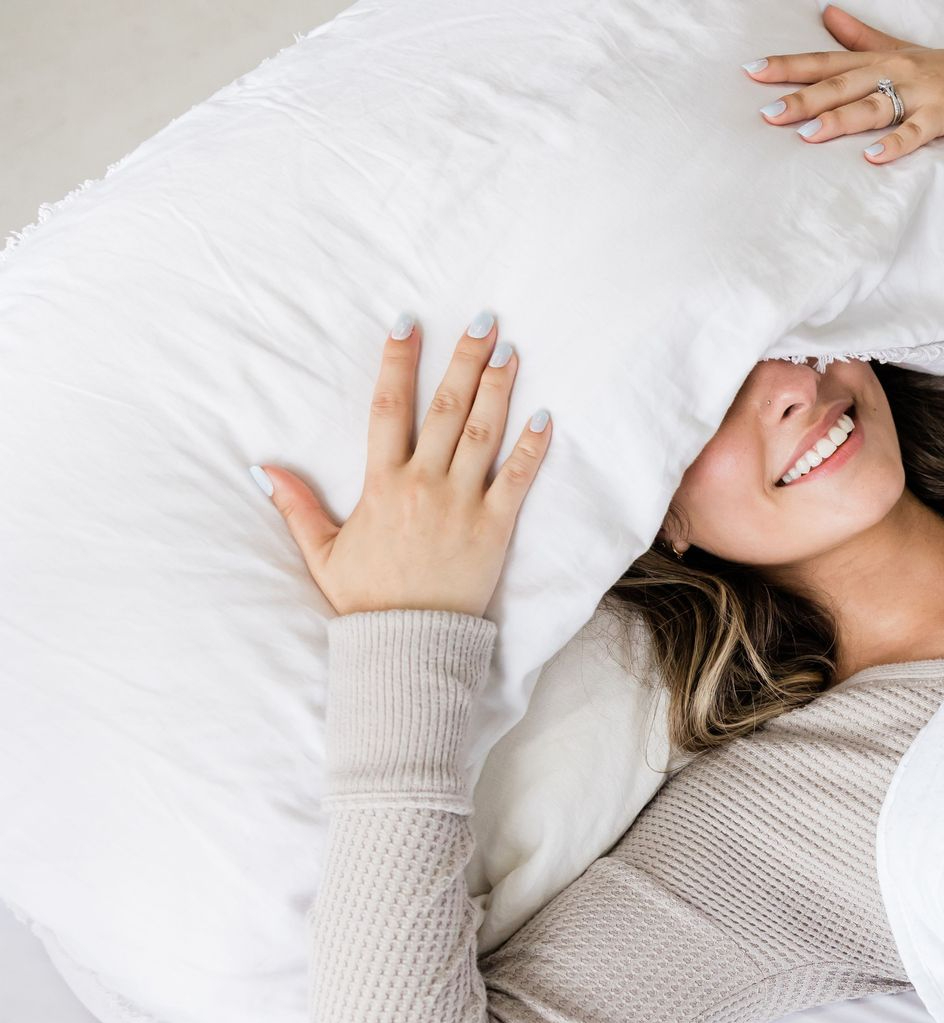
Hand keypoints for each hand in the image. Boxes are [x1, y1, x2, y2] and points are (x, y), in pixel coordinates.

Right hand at [252, 313, 552, 618]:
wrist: (408, 646)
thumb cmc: (366, 600)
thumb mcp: (321, 552)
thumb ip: (296, 506)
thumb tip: (263, 467)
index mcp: (381, 485)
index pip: (388, 408)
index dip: (398, 362)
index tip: (408, 325)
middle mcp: (423, 485)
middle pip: (446, 408)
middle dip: (465, 360)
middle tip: (485, 321)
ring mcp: (462, 505)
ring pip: (483, 434)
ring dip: (499, 389)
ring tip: (510, 352)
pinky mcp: (495, 529)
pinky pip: (517, 479)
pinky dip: (532, 446)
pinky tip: (544, 415)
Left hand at [745, 3, 943, 162]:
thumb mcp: (899, 48)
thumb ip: (860, 37)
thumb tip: (826, 14)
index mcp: (878, 59)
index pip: (825, 61)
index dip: (788, 66)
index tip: (753, 71)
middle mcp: (893, 71)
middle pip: (840, 85)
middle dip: (803, 98)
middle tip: (768, 113)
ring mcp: (919, 92)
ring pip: (872, 106)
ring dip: (840, 120)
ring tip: (808, 135)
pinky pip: (916, 131)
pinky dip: (895, 144)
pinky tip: (872, 157)